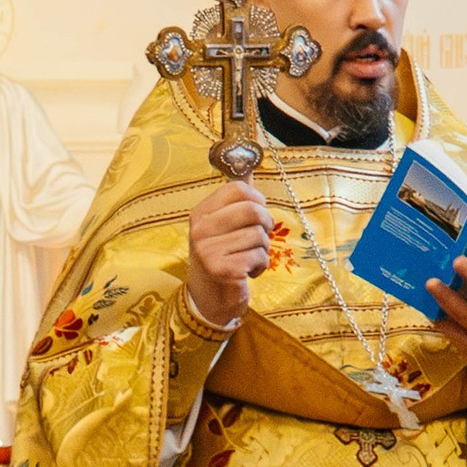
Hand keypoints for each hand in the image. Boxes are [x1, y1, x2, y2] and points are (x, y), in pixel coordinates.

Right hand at [184, 174, 269, 332]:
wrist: (208, 300)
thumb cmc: (220, 259)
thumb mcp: (221, 227)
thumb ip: (235, 200)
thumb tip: (248, 166)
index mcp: (201, 213)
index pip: (238, 189)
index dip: (257, 200)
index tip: (255, 216)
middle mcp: (200, 229)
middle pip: (253, 209)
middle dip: (265, 226)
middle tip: (257, 239)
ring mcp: (209, 250)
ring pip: (259, 236)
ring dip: (262, 251)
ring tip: (247, 259)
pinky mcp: (223, 269)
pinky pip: (259, 257)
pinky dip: (260, 266)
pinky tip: (246, 273)